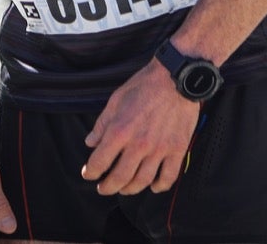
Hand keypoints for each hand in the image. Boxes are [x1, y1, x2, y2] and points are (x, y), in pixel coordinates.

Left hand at [82, 61, 199, 194]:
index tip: (89, 174)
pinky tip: (153, 186)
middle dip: (108, 187)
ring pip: (142, 181)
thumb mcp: (116, 100)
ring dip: (130, 189)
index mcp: (120, 131)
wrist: (176, 77)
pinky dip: (160, 186)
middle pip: (119, 177)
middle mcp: (139, 144)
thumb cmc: (145, 85)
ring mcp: (160, 149)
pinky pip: (169, 176)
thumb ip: (102, 124)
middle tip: (104, 188)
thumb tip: (90, 142)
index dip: (91, 172)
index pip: (99, 162)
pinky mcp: (177, 149)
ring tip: (125, 188)